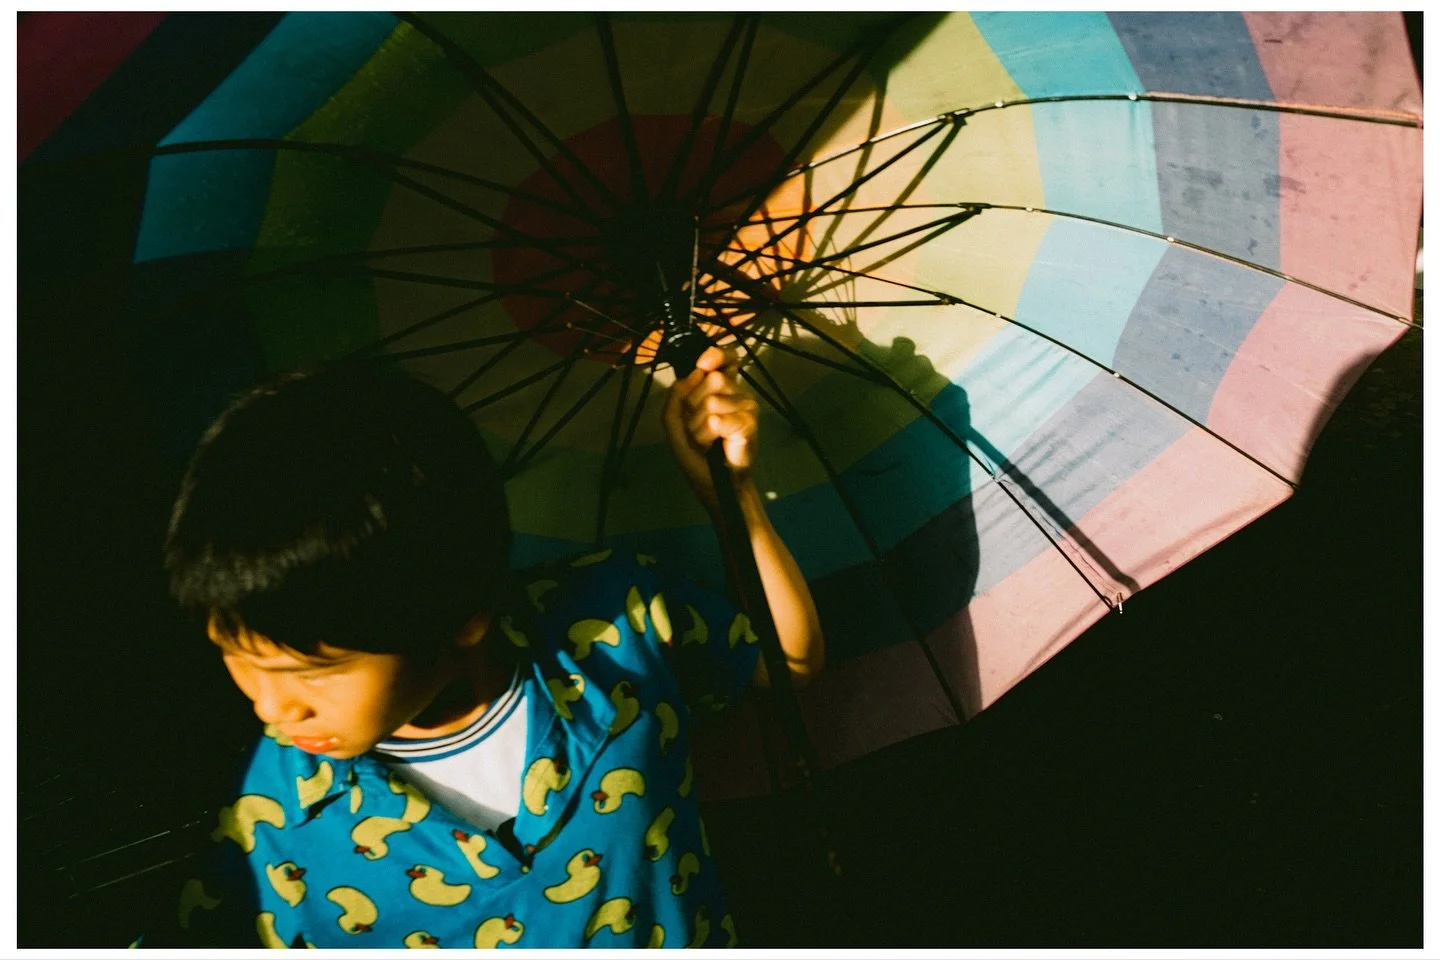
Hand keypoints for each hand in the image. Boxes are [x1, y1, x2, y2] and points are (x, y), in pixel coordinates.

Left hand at [662, 345, 757, 508]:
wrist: (713, 483)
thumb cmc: (697, 452)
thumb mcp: (674, 420)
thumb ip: (677, 394)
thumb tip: (697, 372)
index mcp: (722, 388)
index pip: (727, 358)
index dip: (717, 354)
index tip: (703, 365)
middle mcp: (738, 392)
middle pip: (712, 379)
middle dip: (694, 405)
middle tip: (700, 427)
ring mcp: (747, 406)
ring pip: (711, 401)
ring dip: (697, 426)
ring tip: (706, 439)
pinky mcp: (749, 422)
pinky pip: (715, 419)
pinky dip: (706, 436)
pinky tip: (715, 445)